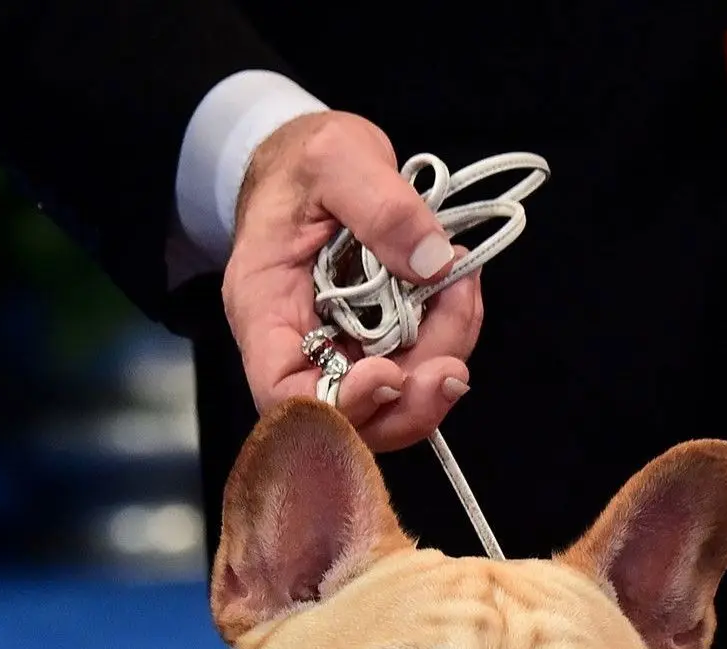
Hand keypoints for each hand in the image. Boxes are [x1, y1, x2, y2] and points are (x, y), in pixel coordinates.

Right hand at [224, 111, 483, 451]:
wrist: (312, 156)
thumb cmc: (305, 158)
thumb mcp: (337, 157)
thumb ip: (382, 206)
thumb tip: (433, 263)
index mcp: (263, 308)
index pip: (284, 394)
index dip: (339, 408)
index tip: (392, 376)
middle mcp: (296, 341)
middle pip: (348, 414)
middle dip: (409, 401)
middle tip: (453, 365)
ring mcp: (339, 344)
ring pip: (391, 397)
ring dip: (439, 361)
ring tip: (463, 293)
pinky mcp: (375, 337)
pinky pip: (414, 362)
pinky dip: (446, 339)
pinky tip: (460, 294)